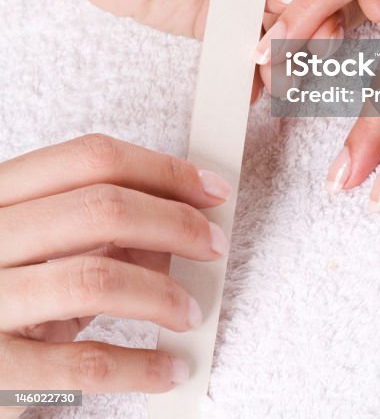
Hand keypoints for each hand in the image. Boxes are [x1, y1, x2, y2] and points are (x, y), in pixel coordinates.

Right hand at [0, 134, 232, 397]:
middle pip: (102, 208)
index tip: (210, 189)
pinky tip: (169, 367)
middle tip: (213, 245)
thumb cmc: (0, 297)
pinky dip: (141, 364)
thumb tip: (175, 225)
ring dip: (161, 294)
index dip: (161, 169)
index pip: (90, 157)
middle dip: (175, 223)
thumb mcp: (36, 252)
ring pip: (96, 278)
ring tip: (189, 311)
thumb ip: (95, 231)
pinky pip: (84, 364)